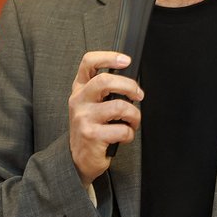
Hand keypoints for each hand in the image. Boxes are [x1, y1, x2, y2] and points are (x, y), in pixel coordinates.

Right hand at [68, 51, 143, 186]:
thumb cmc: (90, 128)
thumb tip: (130, 83)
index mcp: (80, 89)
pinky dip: (130, 134)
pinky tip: (124, 136)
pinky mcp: (92, 135)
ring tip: (133, 121)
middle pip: (105, 81)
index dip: (109, 57)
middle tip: (138, 95)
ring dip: (134, 115)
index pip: (88, 63)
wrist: (78, 158)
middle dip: (129, 86)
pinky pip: (122, 130)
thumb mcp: (90, 105)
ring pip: (120, 107)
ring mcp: (84, 118)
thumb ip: (104, 91)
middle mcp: (79, 100)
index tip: (125, 60)